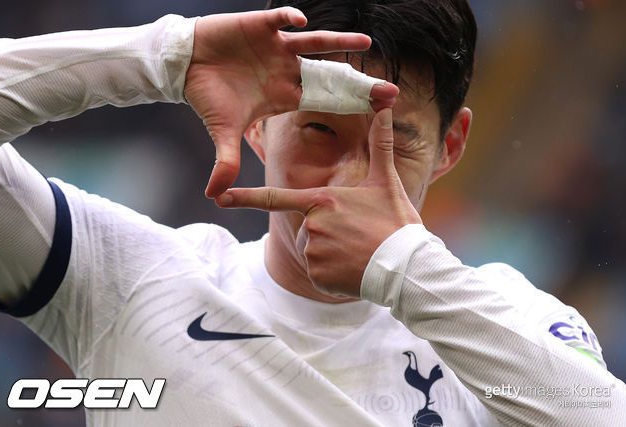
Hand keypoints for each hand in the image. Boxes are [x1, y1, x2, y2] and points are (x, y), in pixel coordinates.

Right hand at [184, 7, 398, 196]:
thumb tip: (213, 195)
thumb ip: (225, 161)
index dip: (349, 107)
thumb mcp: (223, 131)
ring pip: (314, 44)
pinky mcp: (261, 27)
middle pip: (329, 75)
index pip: (324, 101)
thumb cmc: (209, 96)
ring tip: (365, 43)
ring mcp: (277, 48)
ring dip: (338, 43)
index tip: (376, 113)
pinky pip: (280, 20)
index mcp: (285, 95)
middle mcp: (287, 71)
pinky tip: (301, 23)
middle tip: (388, 89)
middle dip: (357, 82)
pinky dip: (289, 19)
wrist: (187, 65)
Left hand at [214, 109, 421, 296]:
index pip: (275, 198)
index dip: (245, 198)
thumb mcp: (386, 182)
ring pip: (312, 250)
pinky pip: (317, 272)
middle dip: (327, 233)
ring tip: (358, 252)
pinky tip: (353, 269)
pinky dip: (332, 273)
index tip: (219, 197)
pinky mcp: (317, 275)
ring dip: (331, 253)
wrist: (406, 267)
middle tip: (357, 236)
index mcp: (321, 200)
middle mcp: (311, 225)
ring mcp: (312, 251)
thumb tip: (385, 107)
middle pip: (307, 228)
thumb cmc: (395, 223)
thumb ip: (380, 144)